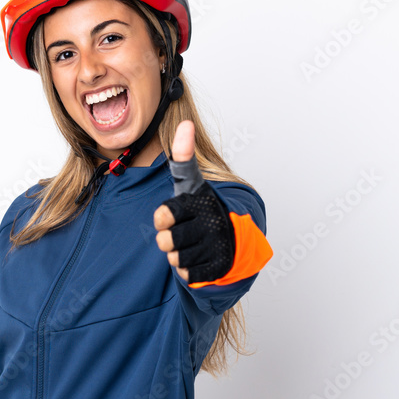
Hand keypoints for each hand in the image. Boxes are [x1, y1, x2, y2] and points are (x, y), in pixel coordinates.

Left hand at [153, 120, 235, 283]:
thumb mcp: (192, 182)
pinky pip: (188, 274)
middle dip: (168, 238)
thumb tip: (185, 124)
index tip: (168, 215)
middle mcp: (211, 223)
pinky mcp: (220, 267)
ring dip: (178, 254)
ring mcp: (217, 246)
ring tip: (191, 244)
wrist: (235, 238)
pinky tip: (199, 257)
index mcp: (202, 201)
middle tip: (180, 232)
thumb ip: (183, 157)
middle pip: (165, 241)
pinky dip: (190, 269)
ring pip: (176, 259)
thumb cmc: (204, 208)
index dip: (163, 218)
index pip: (164, 214)